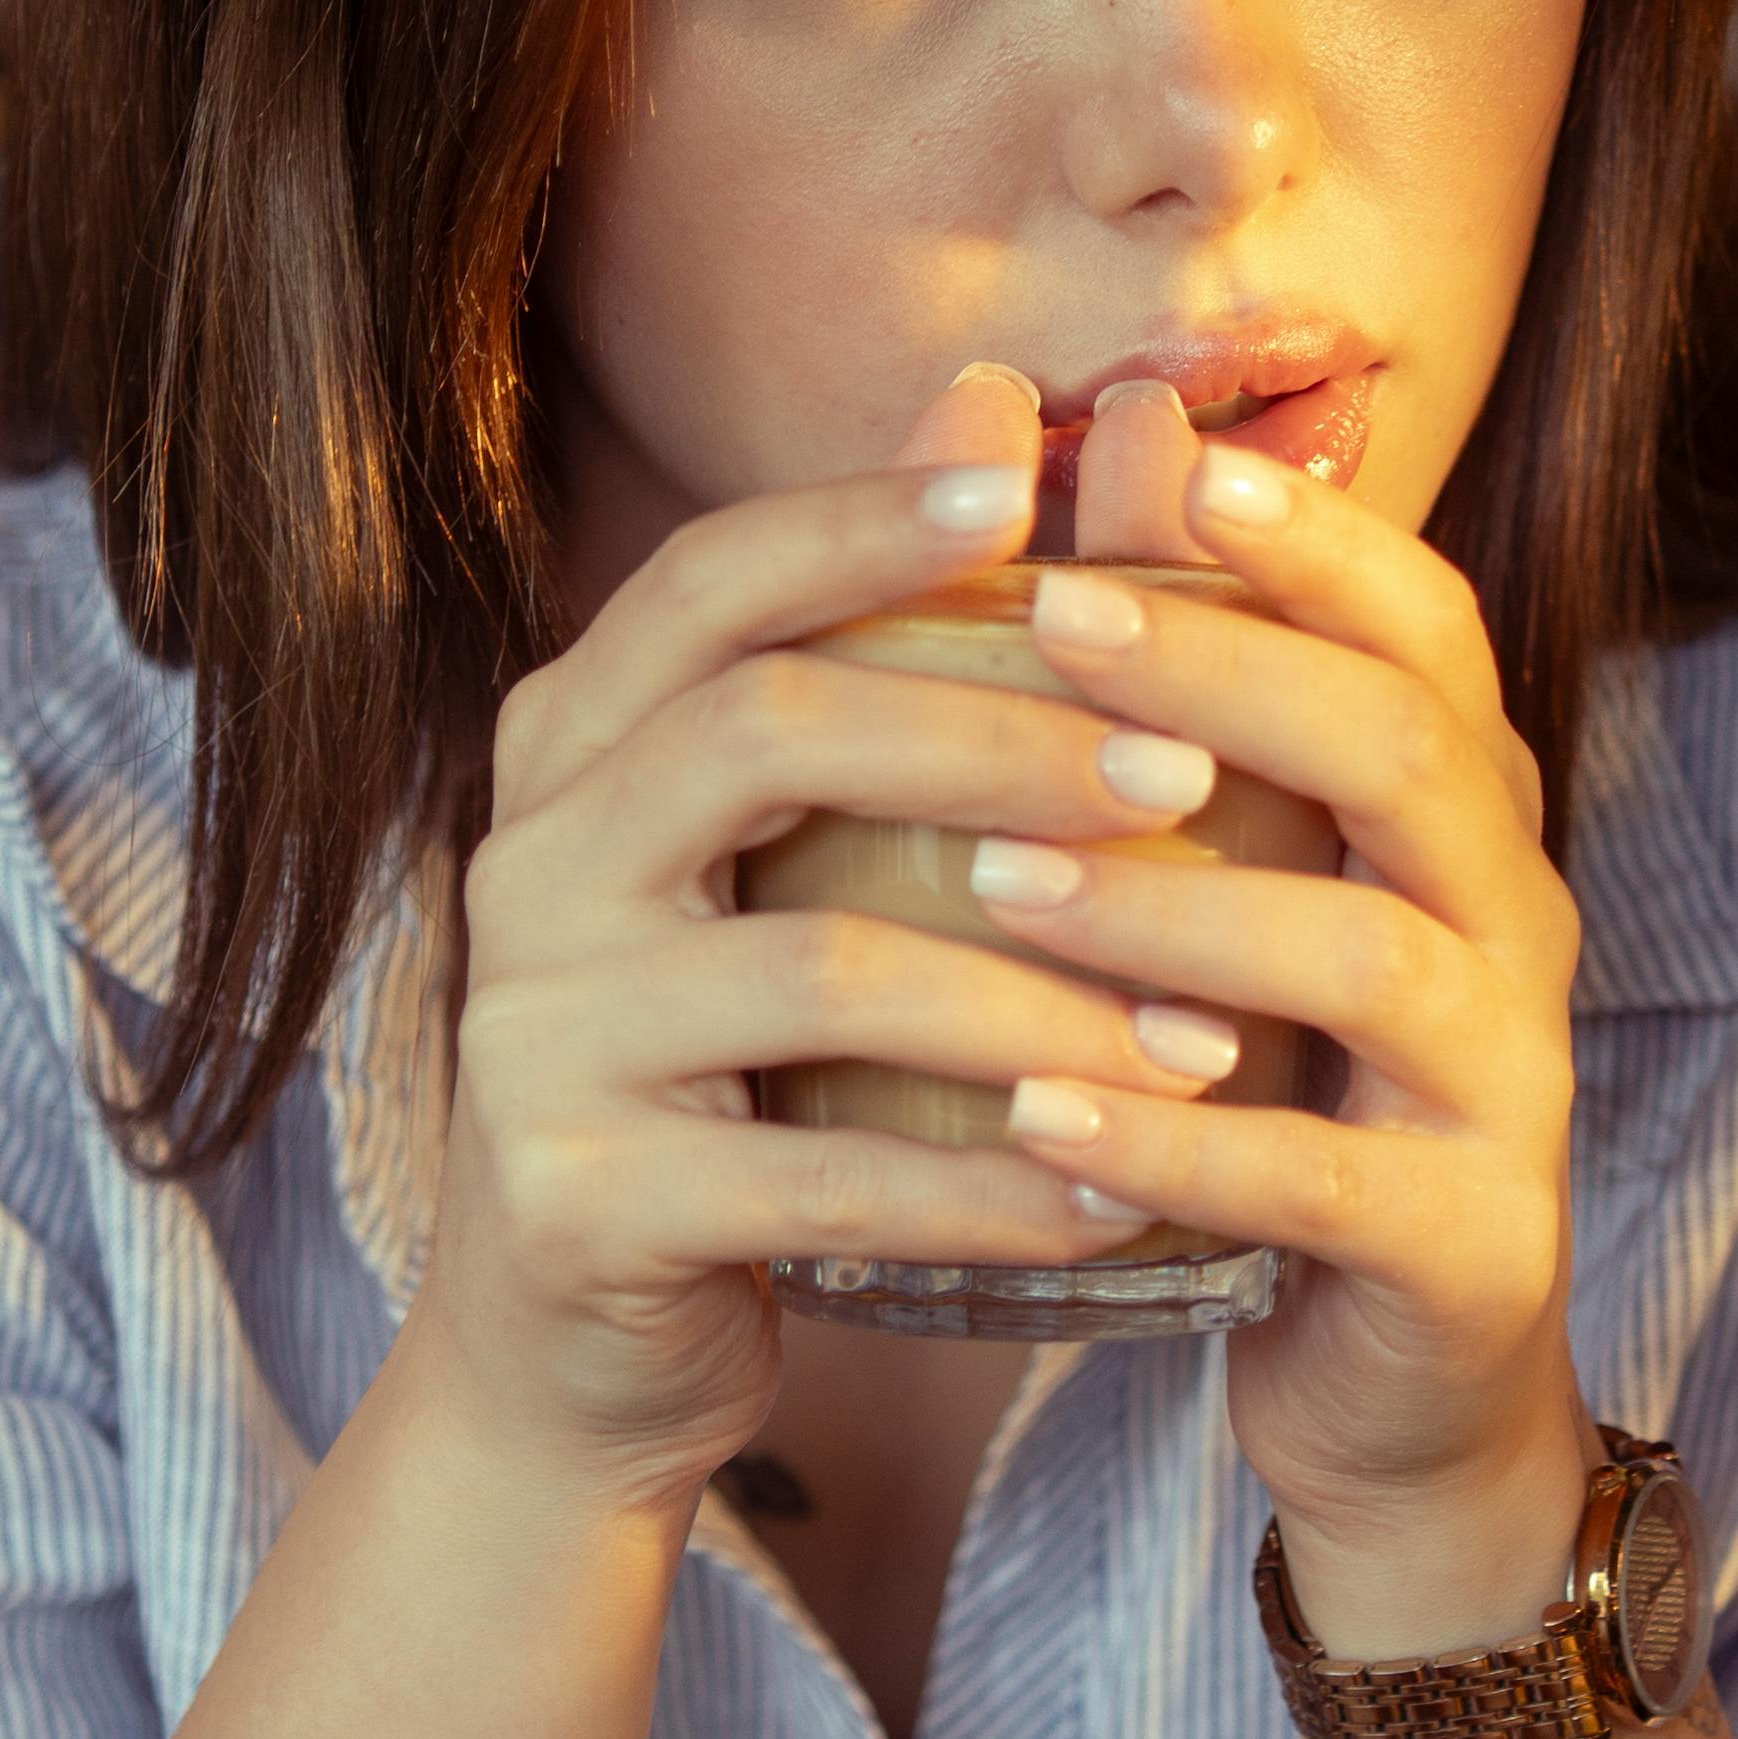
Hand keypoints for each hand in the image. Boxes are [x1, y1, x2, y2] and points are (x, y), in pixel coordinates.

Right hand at [417, 366, 1265, 1516]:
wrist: (578, 1350)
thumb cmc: (732, 1069)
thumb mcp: (793, 856)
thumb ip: (881, 646)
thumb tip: (998, 388)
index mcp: (571, 748)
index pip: (713, 580)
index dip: (867, 520)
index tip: (1043, 495)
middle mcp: (525, 863)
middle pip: (765, 731)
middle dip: (999, 740)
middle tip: (1194, 777)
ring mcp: (532, 1034)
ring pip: (818, 966)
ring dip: (1042, 997)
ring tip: (1212, 1035)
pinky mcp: (575, 1200)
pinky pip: (824, 1177)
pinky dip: (996, 1184)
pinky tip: (1135, 1190)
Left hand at [948, 380, 1589, 1612]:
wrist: (1396, 1398)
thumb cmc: (1276, 1098)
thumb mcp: (1230, 892)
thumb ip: (1176, 702)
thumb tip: (1099, 430)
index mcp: (1465, 814)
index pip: (1422, 623)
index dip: (1299, 535)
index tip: (1141, 448)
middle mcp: (1515, 922)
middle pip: (1400, 750)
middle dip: (1224, 671)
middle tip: (1048, 614)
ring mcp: (1511, 1090)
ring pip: (1367, 956)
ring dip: (1173, 908)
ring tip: (994, 876)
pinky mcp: (1470, 1252)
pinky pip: (1320, 1183)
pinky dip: (1175, 1143)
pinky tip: (1033, 1115)